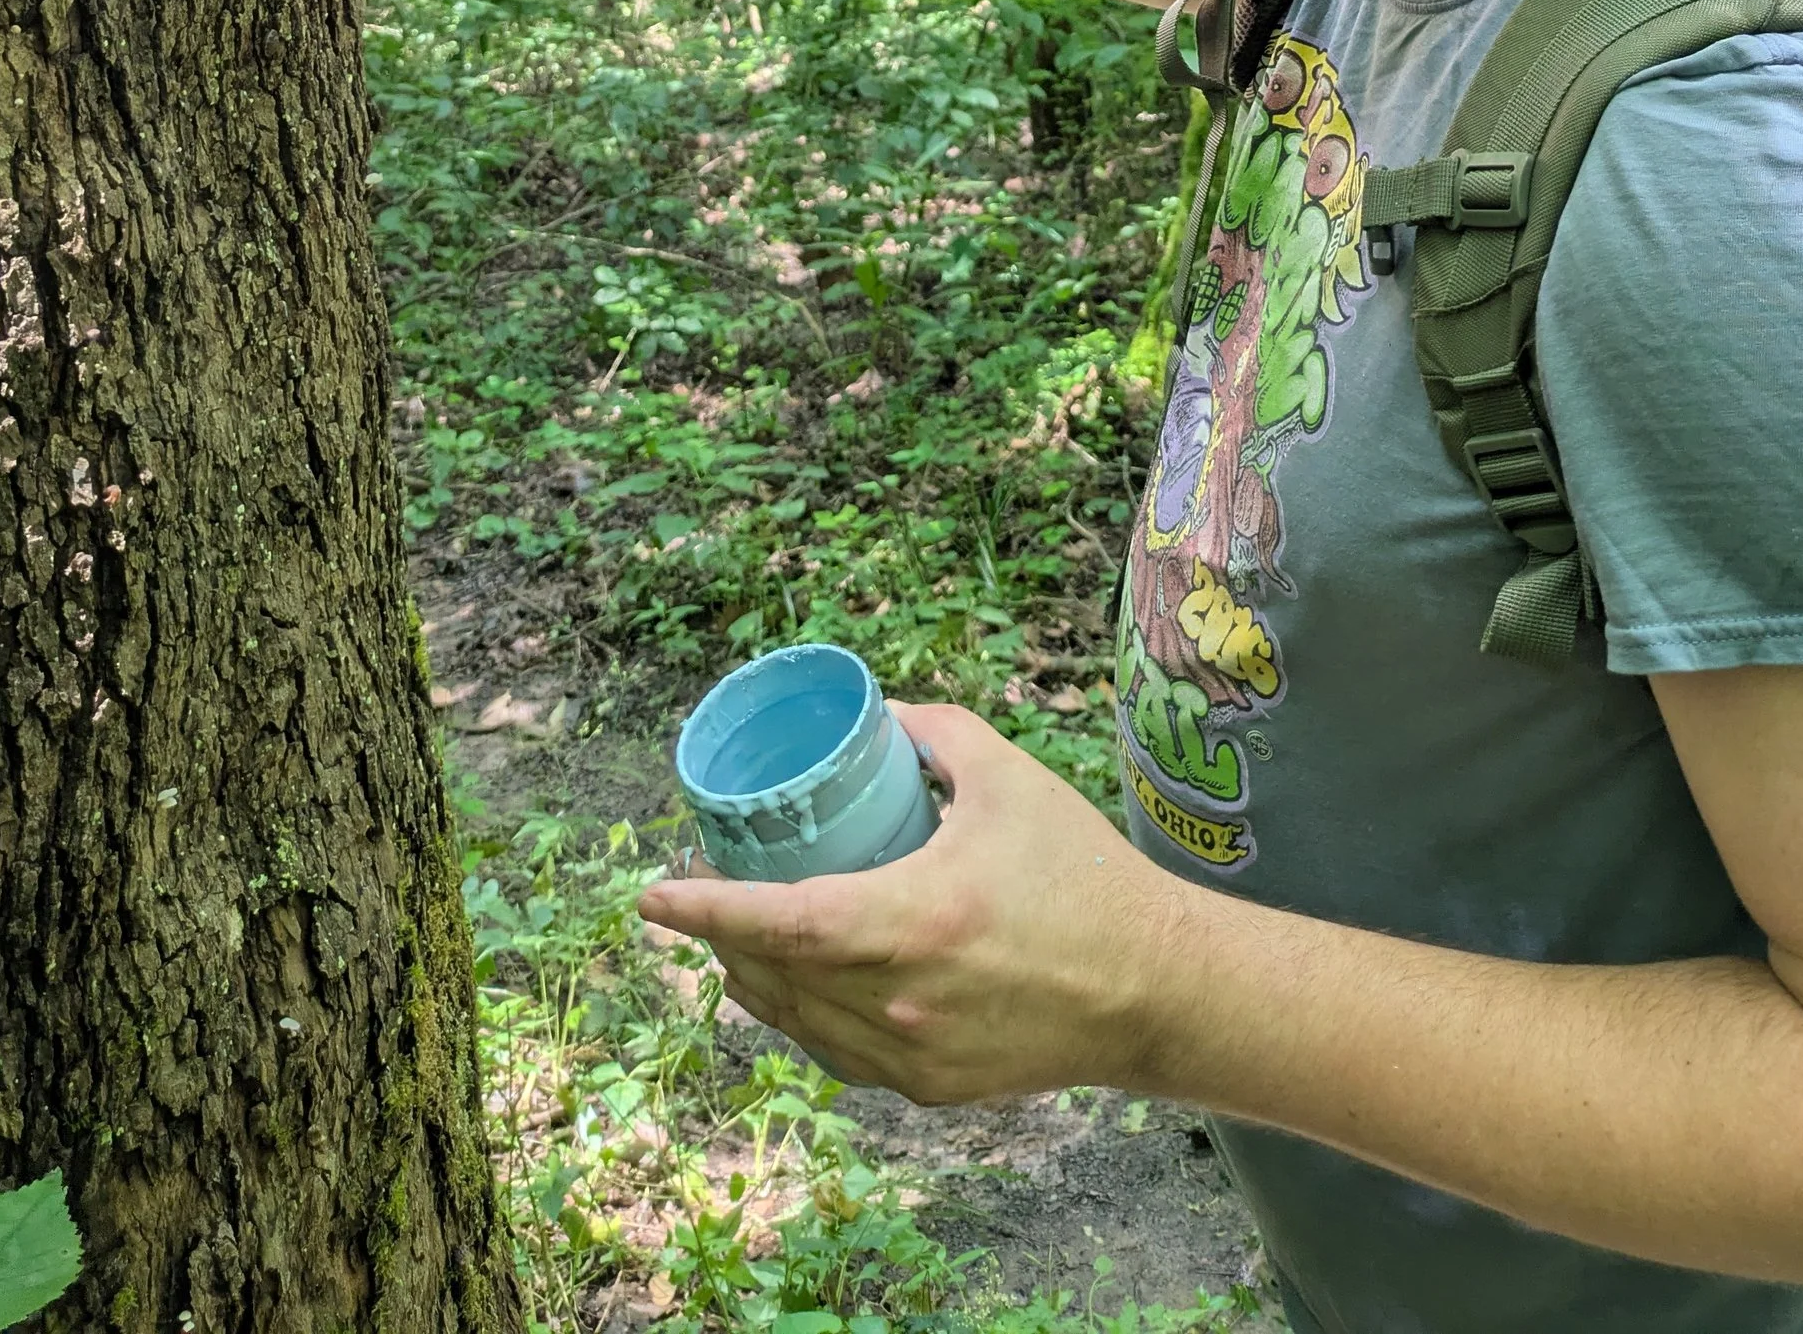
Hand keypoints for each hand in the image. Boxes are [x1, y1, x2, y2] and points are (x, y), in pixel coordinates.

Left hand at [638, 704, 1192, 1104]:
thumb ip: (935, 733)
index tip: (650, 895)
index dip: (703, 910)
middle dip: (719, 938)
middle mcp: (900, 1000)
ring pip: (797, 1023)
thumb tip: (878, 714)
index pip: (776, 922)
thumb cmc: (1082, 874)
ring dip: (752, 980)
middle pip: (772, 976)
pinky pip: (837, 1056)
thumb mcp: (1008, 777)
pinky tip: (793, 990)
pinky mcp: (931, 1088)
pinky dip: (801, 1019)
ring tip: (731, 938)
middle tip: (694, 895)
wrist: (1152, 987)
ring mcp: (912, 1056)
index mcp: (913, 920)